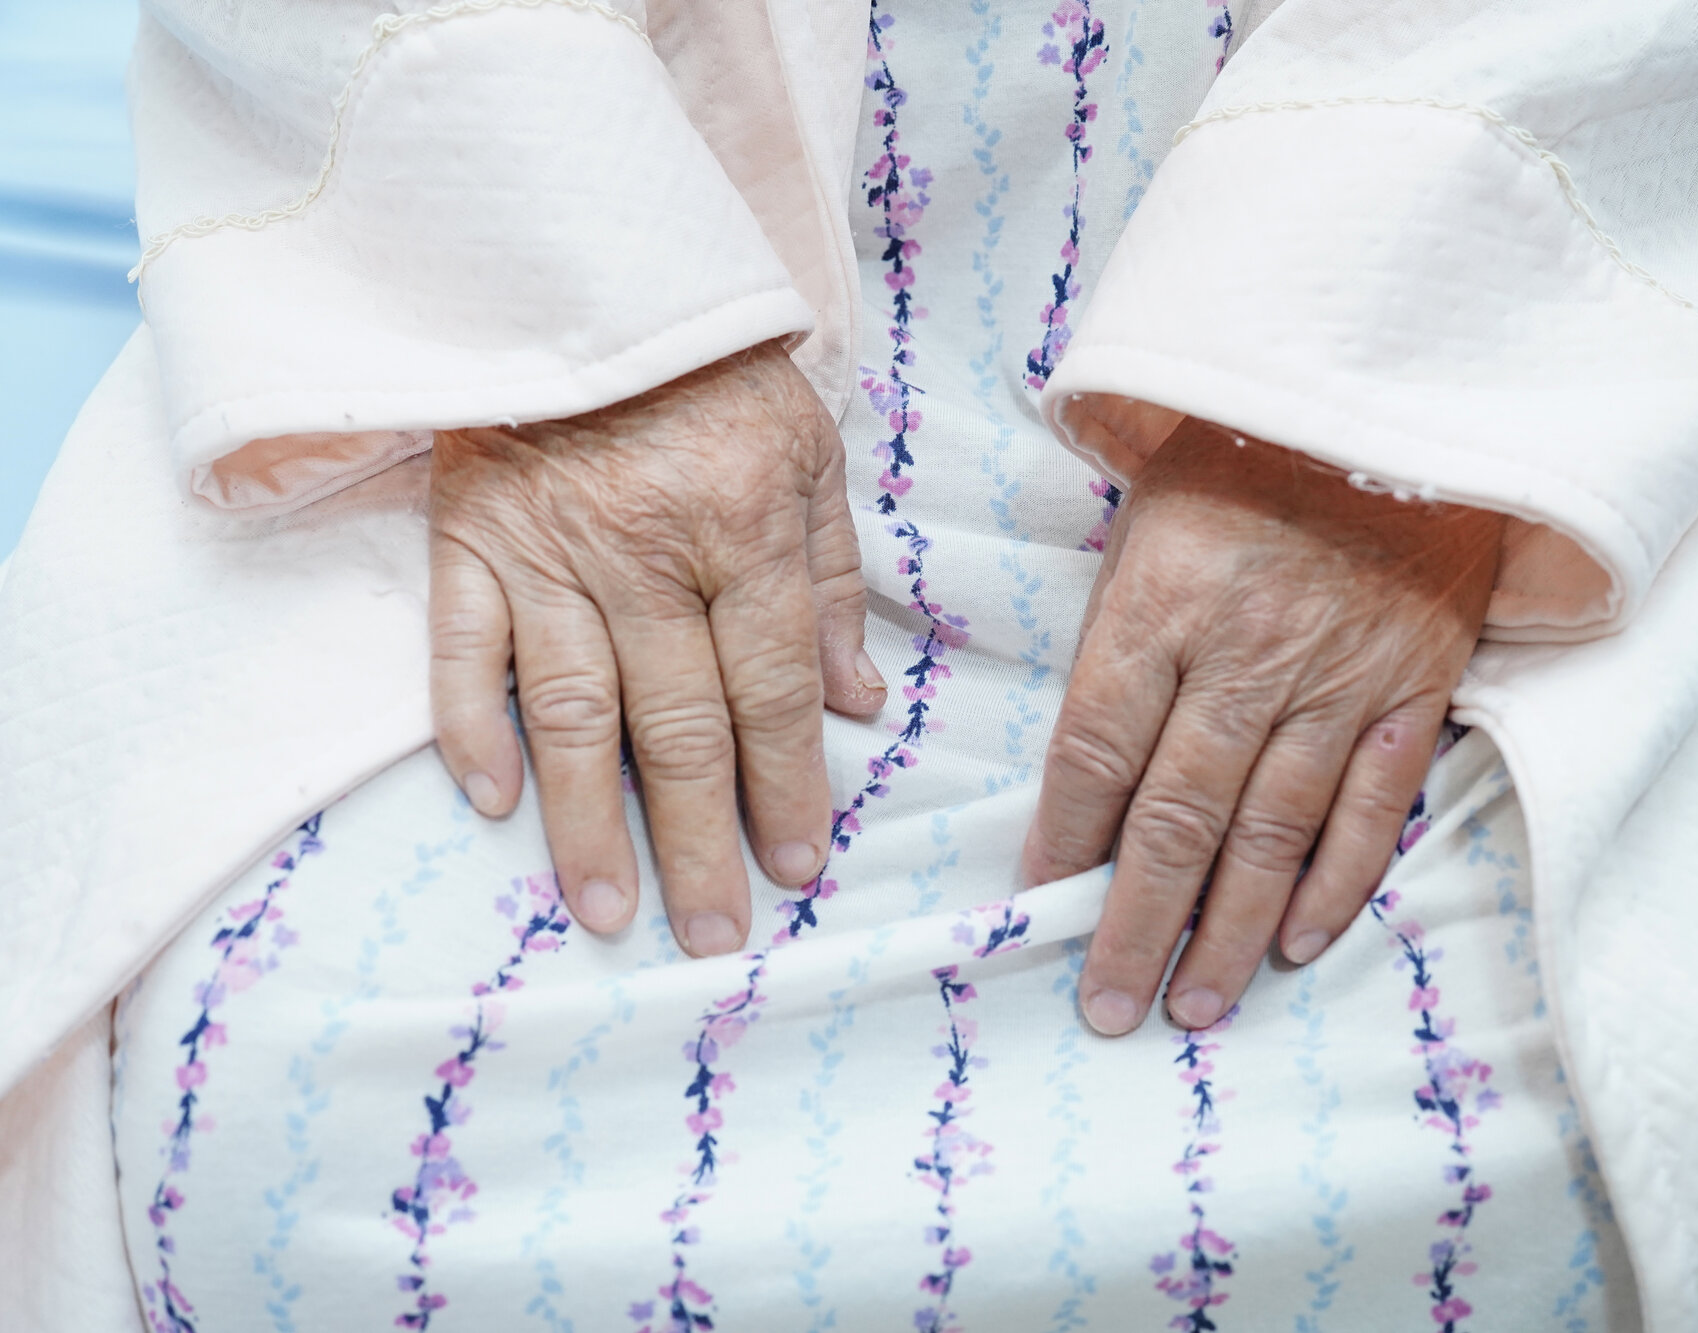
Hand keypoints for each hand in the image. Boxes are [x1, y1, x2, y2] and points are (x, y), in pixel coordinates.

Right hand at [427, 341, 885, 950]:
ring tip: (608, 909)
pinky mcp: (467, 535)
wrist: (592, 276)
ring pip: (574, 710)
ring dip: (589, 821)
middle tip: (710, 935)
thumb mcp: (810, 458)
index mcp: (744, 529)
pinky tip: (492, 800)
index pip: (772, 690)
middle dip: (701, 840)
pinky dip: (471, 722)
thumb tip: (860, 705)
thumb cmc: (718, 377)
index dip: (788, 787)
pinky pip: (462, 644)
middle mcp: (647, 552)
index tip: (796, 868)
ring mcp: (547, 550)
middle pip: (680, 724)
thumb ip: (829, 584)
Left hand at [1024, 420, 1504, 1034]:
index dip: (1063, 838)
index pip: (1097, 749)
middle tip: (1111, 1005)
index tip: (1039, 900)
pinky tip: (1295, 942)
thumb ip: (1118, 632)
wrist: (1397, 402)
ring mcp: (1336, 680)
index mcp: (1162, 602)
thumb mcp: (1149, 515)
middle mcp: (1246, 654)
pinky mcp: (1411, 691)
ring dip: (1228, 932)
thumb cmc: (1247, 459)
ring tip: (1195, 1004)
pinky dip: (1332, 884)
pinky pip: (1368, 809)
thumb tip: (1082, 762)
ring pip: (1270, 834)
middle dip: (1136, 923)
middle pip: (1177, 817)